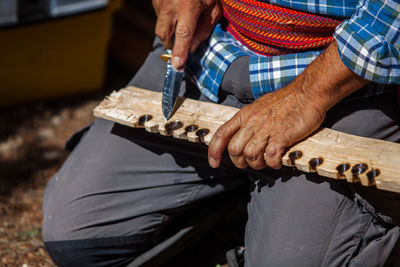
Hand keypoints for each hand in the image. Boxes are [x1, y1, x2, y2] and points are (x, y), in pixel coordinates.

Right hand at [152, 0, 221, 69]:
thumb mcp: (213, 8)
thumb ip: (204, 29)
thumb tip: (192, 48)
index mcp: (188, 8)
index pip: (183, 36)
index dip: (180, 52)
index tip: (177, 66)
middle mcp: (170, 6)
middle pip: (165, 35)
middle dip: (171, 45)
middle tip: (180, 47)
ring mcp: (160, 2)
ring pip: (160, 28)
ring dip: (169, 32)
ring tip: (182, 22)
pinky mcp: (155, 0)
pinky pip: (159, 17)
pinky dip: (167, 21)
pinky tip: (177, 12)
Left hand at [208, 42, 367, 169]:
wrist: (308, 92)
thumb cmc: (287, 100)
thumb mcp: (260, 106)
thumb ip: (250, 121)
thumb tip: (244, 135)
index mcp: (245, 115)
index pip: (222, 134)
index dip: (214, 150)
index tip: (214, 163)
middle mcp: (252, 122)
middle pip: (234, 150)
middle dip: (239, 162)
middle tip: (250, 163)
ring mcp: (266, 129)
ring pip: (250, 155)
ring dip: (257, 164)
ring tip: (266, 161)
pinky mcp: (282, 136)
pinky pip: (270, 157)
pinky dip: (273, 164)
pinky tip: (278, 161)